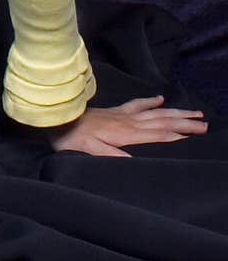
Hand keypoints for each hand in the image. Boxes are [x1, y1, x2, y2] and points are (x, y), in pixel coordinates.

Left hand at [48, 94, 207, 156]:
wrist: (56, 115)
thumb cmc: (69, 137)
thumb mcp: (86, 150)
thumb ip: (108, 154)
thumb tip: (131, 162)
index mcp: (125, 134)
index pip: (158, 135)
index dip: (178, 135)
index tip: (196, 135)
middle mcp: (128, 122)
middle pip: (162, 122)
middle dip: (184, 123)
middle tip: (205, 124)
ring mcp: (122, 114)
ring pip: (155, 112)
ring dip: (175, 112)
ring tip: (194, 112)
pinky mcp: (114, 111)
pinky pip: (136, 104)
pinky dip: (150, 101)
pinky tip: (160, 98)